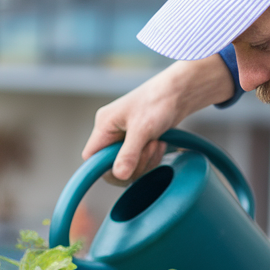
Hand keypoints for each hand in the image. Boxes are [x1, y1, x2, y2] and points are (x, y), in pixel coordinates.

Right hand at [84, 54, 235, 184]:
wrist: (178, 92)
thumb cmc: (158, 102)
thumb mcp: (143, 128)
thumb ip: (129, 153)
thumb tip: (119, 176)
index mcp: (104, 125)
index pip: (91, 156)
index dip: (104, 167)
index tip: (125, 167)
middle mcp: (110, 133)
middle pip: (111, 165)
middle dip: (134, 163)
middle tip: (150, 148)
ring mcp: (124, 138)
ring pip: (128, 166)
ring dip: (145, 160)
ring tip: (157, 142)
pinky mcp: (137, 142)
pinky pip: (139, 162)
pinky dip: (151, 158)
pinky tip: (160, 144)